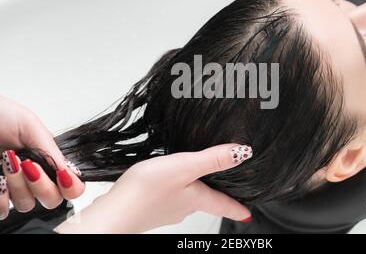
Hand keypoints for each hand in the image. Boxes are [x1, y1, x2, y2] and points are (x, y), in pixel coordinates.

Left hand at [0, 95, 84, 218]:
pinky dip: (1, 198)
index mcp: (50, 161)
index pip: (73, 186)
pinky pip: (4, 211)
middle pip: (52, 200)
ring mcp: (16, 188)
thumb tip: (69, 172)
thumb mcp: (31, 126)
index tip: (61, 175)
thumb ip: (51, 150)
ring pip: (27, 205)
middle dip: (42, 185)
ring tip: (7, 163)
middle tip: (29, 165)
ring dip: (18, 186)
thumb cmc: (1, 117)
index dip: (72, 186)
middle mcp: (36, 177)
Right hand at [55, 143, 252, 232]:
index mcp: (197, 199)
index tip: (249, 213)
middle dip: (216, 196)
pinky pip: (170, 197)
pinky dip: (175, 189)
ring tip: (198, 180)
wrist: (114, 211)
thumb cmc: (146, 191)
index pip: (224, 205)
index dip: (238, 207)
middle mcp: (184, 207)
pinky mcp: (151, 206)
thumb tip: (243, 153)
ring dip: (195, 190)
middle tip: (225, 190)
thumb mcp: (185, 168)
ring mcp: (167, 208)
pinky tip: (167, 182)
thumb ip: (212, 160)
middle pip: (207, 202)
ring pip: (188, 199)